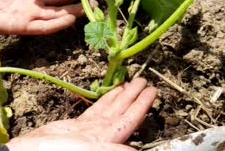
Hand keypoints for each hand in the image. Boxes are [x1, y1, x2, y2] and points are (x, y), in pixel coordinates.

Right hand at [6, 78, 156, 150]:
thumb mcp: (83, 149)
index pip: (128, 122)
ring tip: (130, 83)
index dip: (141, 107)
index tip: (151, 91)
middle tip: (144, 81)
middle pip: (120, 114)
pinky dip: (103, 101)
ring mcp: (86, 132)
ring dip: (119, 97)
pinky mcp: (73, 127)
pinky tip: (110, 94)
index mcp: (103, 142)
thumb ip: (110, 149)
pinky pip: (93, 111)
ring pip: (107, 110)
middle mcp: (98, 138)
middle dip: (133, 98)